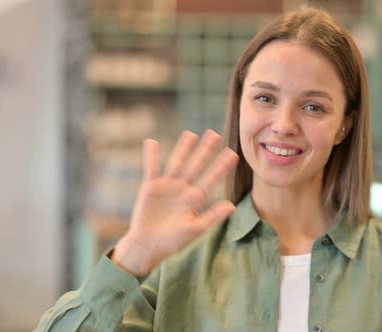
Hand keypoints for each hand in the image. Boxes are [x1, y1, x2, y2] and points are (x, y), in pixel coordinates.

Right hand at [112, 130, 238, 274]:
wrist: (149, 245)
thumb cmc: (173, 241)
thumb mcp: (195, 229)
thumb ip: (213, 216)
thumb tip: (232, 206)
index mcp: (196, 198)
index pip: (211, 179)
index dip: (221, 166)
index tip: (233, 154)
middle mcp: (183, 188)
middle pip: (196, 166)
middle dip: (205, 151)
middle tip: (215, 135)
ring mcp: (167, 186)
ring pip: (177, 163)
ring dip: (183, 149)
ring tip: (191, 134)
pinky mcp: (151, 187)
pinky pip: (151, 168)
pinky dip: (151, 156)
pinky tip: (152, 142)